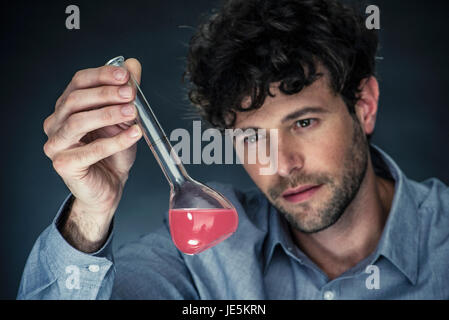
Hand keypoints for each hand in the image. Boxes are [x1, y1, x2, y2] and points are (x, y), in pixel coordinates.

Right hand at [43, 58, 142, 250]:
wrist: (110, 186)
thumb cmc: (113, 153)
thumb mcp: (125, 119)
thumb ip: (126, 93)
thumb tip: (132, 64)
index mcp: (67, 107)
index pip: (79, 82)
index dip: (102, 75)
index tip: (126, 75)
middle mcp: (56, 123)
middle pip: (75, 100)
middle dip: (106, 94)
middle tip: (131, 94)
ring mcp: (56, 145)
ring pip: (77, 122)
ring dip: (108, 114)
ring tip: (133, 112)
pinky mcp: (64, 165)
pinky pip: (91, 150)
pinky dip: (115, 141)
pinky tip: (134, 134)